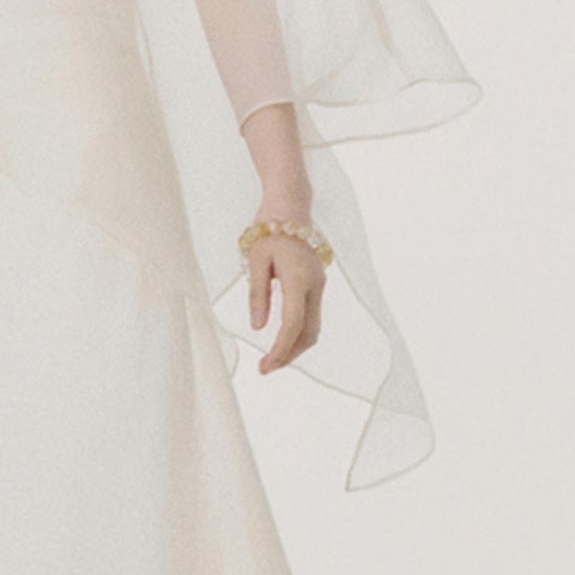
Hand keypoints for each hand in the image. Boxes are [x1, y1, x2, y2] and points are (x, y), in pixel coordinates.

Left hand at [247, 232, 324, 372]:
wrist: (290, 207)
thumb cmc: (268, 229)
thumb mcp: (255, 260)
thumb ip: (257, 294)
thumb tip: (258, 326)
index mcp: (298, 278)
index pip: (292, 324)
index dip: (280, 349)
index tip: (265, 366)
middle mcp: (314, 285)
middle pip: (308, 332)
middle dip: (289, 354)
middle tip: (266, 368)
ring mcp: (319, 284)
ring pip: (313, 327)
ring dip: (296, 346)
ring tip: (273, 358)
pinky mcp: (317, 283)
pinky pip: (312, 316)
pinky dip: (300, 333)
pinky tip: (284, 339)